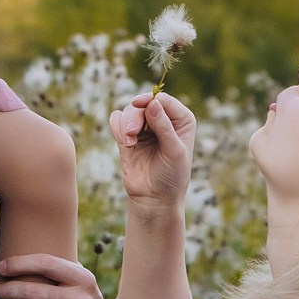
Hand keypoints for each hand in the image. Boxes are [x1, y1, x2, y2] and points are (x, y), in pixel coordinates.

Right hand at [110, 91, 195, 206]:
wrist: (154, 199)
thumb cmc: (172, 176)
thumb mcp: (174, 151)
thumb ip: (164, 127)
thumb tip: (153, 102)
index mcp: (181, 120)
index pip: (163, 100)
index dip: (150, 99)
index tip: (138, 104)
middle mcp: (163, 119)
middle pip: (143, 104)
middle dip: (135, 117)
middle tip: (132, 133)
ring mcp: (144, 127)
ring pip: (129, 111)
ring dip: (126, 125)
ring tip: (130, 143)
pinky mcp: (128, 135)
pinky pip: (117, 120)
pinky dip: (117, 127)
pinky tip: (124, 142)